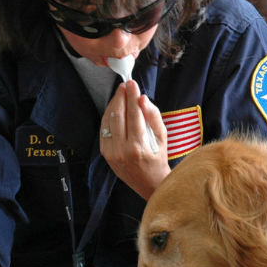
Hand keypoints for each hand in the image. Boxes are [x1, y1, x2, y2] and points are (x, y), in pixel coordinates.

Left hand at [100, 80, 169, 199]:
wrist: (149, 183)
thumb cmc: (158, 158)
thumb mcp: (162, 137)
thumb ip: (153, 116)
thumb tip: (142, 98)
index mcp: (138, 146)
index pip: (134, 114)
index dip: (132, 96)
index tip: (133, 83)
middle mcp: (122, 150)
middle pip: (118, 115)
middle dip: (121, 97)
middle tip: (125, 85)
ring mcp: (111, 153)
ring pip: (108, 120)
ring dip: (113, 104)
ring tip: (120, 93)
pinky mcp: (105, 153)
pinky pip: (104, 129)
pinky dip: (108, 116)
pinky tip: (114, 108)